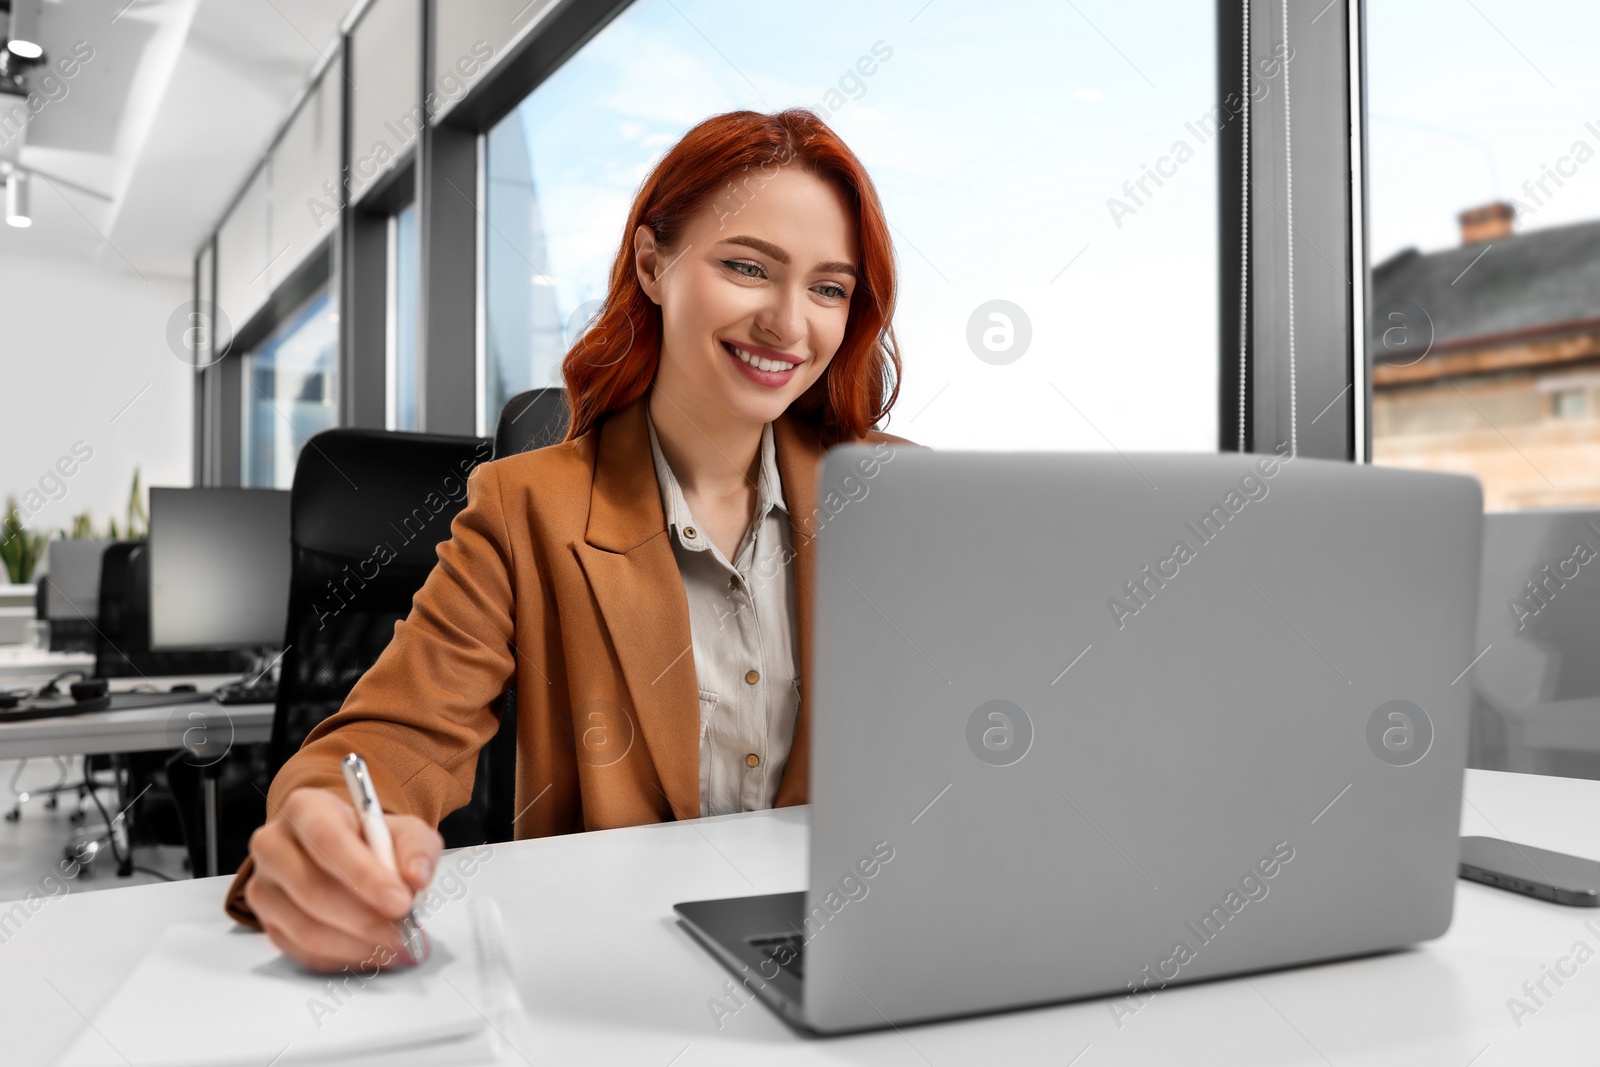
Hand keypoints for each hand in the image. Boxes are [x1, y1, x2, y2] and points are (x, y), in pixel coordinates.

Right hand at [244, 787, 441, 972]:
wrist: (345, 856)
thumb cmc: (372, 841)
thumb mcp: (405, 831)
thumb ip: (417, 849)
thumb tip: (416, 878)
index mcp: (305, 809)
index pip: (328, 840)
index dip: (363, 874)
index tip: (400, 901)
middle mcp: (273, 845)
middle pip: (313, 890)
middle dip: (366, 918)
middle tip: (404, 932)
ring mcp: (264, 887)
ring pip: (306, 928)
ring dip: (358, 944)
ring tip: (396, 945)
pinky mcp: (268, 923)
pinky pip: (303, 951)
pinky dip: (344, 958)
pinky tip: (374, 952)